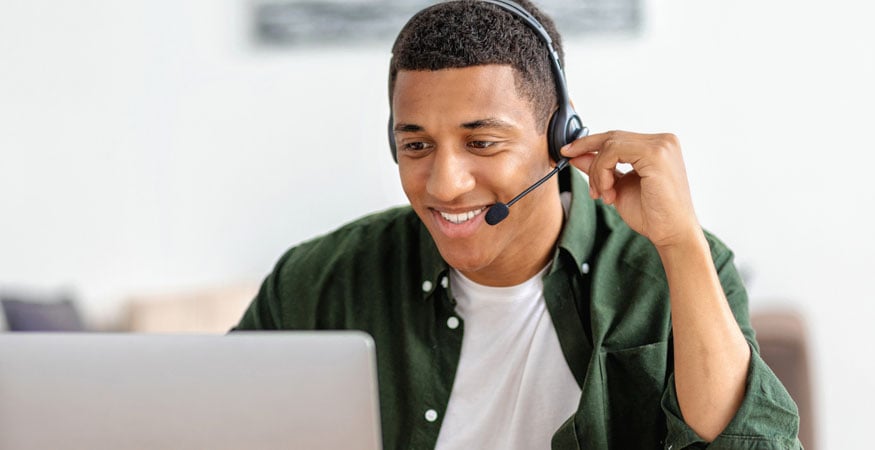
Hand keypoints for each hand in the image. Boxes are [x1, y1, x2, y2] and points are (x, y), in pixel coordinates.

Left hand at [561, 131, 700, 248]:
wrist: (671, 234)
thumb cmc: (651, 214)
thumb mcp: (617, 187)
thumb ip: (599, 169)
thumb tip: (576, 156)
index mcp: (658, 146)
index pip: (617, 137)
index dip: (589, 143)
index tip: (567, 152)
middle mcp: (663, 141)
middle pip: (612, 137)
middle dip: (590, 157)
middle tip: (576, 171)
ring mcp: (662, 145)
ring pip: (610, 145)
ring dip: (598, 171)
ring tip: (603, 195)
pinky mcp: (656, 154)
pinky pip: (614, 152)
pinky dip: (603, 172)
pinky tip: (608, 192)